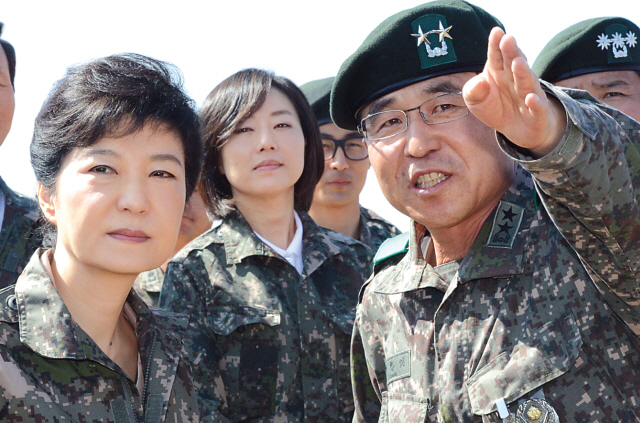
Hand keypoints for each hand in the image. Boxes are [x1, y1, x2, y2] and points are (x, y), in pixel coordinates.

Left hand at [463, 27, 565, 156]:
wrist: (517, 130)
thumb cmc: (495, 108)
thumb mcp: (476, 101)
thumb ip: (473, 91)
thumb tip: (479, 83)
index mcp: (498, 72)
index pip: (496, 57)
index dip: (496, 45)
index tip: (496, 32)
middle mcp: (515, 80)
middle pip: (513, 64)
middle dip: (511, 52)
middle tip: (508, 39)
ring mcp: (528, 95)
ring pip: (526, 82)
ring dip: (523, 72)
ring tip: (518, 62)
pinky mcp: (538, 113)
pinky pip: (537, 108)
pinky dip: (535, 103)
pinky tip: (531, 98)